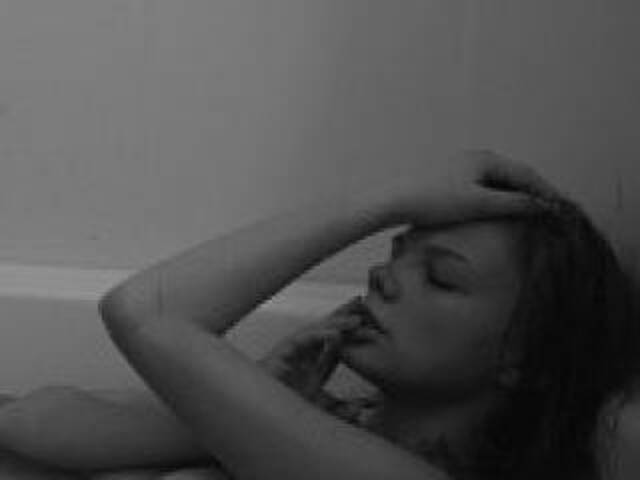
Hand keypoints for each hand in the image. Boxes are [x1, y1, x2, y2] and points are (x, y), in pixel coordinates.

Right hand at [258, 297, 362, 403]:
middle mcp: (306, 353)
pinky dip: (319, 335)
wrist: (259, 413)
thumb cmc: (284, 408)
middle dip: (345, 316)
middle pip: (329, 329)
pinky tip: (335, 334)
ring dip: (337, 323)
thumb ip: (339, 408)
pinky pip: (303, 339)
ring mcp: (294, 350)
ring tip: (356, 318)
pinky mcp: (283, 351)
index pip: (338, 343)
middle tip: (364, 303)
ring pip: (319, 330)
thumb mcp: (319, 408)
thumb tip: (361, 409)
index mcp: (315, 364)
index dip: (353, 332)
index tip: (371, 322)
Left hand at [359, 149, 555, 227]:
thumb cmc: (434, 201)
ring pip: (498, 181)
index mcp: (485, 158)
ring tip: (530, 212)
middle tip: (551, 210)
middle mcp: (475, 157)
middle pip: (513, 175)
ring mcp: (461, 166)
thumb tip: (540, 205)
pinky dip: (498, 197)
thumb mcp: (478, 204)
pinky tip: (499, 210)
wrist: (394, 201)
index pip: (526, 174)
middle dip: (533, 192)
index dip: (546, 191)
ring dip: (515, 195)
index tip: (561, 208)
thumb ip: (512, 203)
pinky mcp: (449, 178)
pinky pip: (483, 186)